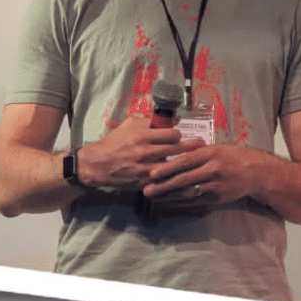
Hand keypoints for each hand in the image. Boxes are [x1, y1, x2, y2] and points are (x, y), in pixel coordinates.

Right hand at [78, 115, 205, 190]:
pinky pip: (165, 180)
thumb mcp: (128, 125)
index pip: (171, 133)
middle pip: (177, 149)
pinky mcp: (145, 182)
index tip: (182, 134)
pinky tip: (184, 178)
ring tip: (197, 161)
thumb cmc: (114, 142)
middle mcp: (145, 151)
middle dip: (191, 146)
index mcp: (141, 134)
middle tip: (202, 145)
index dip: (179, 134)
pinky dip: (175, 178)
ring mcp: (146, 168)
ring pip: (174, 166)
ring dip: (186, 163)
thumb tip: (168, 118)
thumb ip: (147, 120)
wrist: (98, 164)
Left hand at [142, 142, 261, 205]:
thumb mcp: (213, 148)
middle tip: (147, 190)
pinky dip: (182, 203)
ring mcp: (215, 185)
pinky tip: (170, 203)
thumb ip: (195, 151)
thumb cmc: (229, 156)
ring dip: (169, 196)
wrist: (253, 171)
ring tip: (154, 198)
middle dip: (163, 185)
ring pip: (188, 192)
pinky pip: (197, 201)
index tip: (152, 174)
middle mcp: (211, 169)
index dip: (167, 168)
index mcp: (208, 153)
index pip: (184, 161)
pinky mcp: (218, 197)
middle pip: (183, 178)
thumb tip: (173, 151)